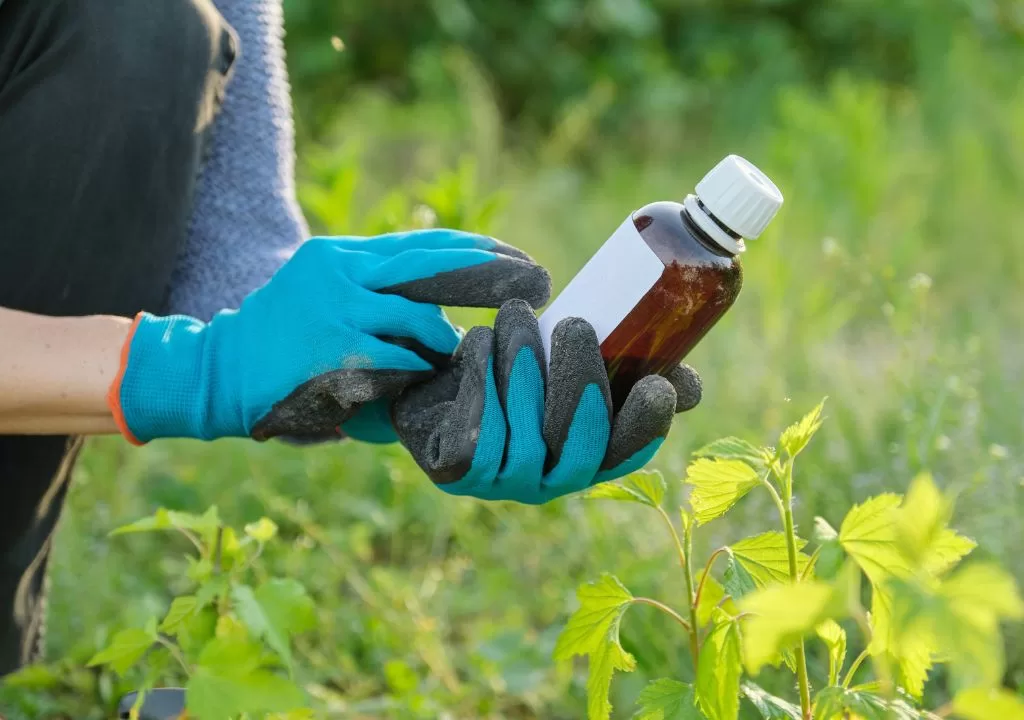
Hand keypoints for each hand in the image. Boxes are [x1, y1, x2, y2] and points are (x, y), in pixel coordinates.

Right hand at [108, 230, 550, 442]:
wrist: (216, 374)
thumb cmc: (282, 347)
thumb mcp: (328, 304)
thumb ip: (382, 304)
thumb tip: (449, 323)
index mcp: (342, 257)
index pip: (422, 245)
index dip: (476, 250)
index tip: (519, 259)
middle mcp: (342, 272)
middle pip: (434, 263)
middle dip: (492, 272)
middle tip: (539, 280)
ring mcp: (339, 308)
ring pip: (422, 320)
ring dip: (443, 344)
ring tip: (445, 358)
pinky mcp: (337, 348)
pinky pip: (401, 361)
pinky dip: (415, 373)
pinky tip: (410, 382)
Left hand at [391, 299, 701, 503]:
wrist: (429, 378)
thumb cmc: (510, 364)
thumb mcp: (567, 358)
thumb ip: (627, 369)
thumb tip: (689, 386)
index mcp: (586, 455)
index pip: (627, 454)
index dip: (646, 426)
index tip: (657, 383)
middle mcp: (549, 480)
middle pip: (579, 448)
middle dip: (581, 382)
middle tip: (574, 325)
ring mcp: (502, 482)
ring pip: (527, 437)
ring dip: (523, 368)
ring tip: (515, 315)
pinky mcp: (457, 472)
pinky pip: (477, 436)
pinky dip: (479, 381)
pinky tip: (478, 340)